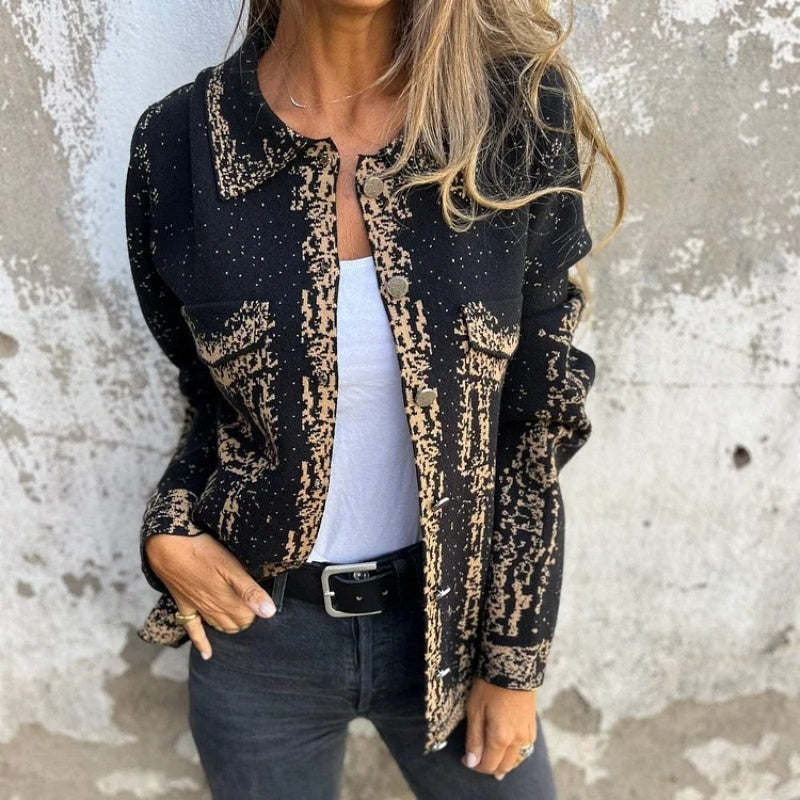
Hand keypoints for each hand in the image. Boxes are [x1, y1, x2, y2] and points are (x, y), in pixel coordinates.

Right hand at [144, 532, 275, 659]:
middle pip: (235, 624)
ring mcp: (198, 609)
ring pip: (218, 626)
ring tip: (238, 619)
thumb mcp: (232, 568)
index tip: (257, 599)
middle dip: (245, 619)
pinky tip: (207, 655)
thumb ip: (250, 591)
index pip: (248, 618)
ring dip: (229, 626)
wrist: (169, 548)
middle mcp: (213, 609)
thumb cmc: (204, 553)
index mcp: (227, 601)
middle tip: (250, 606)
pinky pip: (193, 629)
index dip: (255, 610)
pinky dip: (202, 643)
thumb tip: (269, 612)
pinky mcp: (184, 605)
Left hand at [461, 677, 536, 779]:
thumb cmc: (489, 685)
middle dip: (489, 766)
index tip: (465, 759)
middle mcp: (517, 740)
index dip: (475, 765)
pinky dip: (514, 752)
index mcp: (501, 738)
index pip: (489, 765)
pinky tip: (506, 747)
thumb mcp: (475, 710)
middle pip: (504, 766)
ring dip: (503, 761)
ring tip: (490, 756)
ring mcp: (527, 733)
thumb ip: (474, 739)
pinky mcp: (532, 725)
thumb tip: (472, 762)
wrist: (512, 665)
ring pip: (516, 759)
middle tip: (475, 758)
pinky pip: (524, 748)